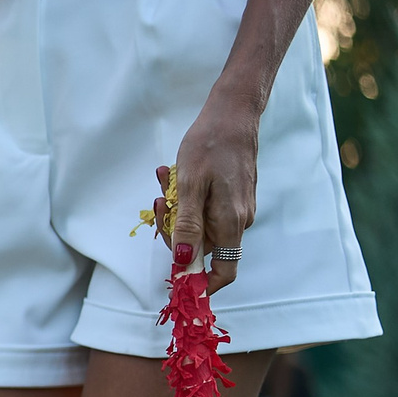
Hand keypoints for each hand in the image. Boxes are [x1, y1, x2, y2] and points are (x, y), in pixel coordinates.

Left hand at [166, 89, 262, 291]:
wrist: (232, 115)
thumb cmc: (210, 146)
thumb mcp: (189, 187)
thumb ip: (187, 227)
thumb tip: (185, 263)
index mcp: (230, 224)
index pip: (224, 272)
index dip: (199, 281)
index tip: (173, 279)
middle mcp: (238, 221)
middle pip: (200, 247)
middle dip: (173, 228)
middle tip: (159, 201)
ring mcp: (236, 209)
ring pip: (197, 225)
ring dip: (176, 208)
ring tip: (166, 178)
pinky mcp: (231, 197)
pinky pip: (203, 208)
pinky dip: (185, 197)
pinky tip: (175, 175)